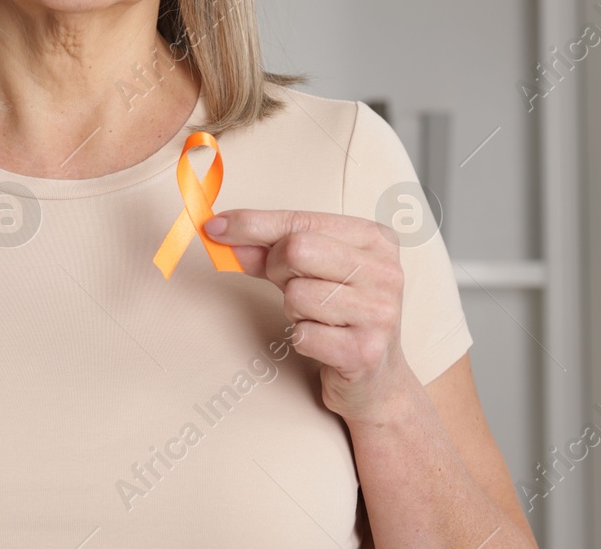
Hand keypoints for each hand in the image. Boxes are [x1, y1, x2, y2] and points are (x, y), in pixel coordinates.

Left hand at [204, 209, 417, 422]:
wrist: (377, 379)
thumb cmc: (340, 314)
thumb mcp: (311, 272)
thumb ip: (269, 250)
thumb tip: (223, 234)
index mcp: (375, 238)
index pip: (301, 221)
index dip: (253, 224)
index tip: (216, 227)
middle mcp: (384, 271)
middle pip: (297, 251)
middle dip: (277, 270)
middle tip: (290, 286)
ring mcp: (379, 312)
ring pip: (296, 296)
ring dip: (293, 310)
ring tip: (316, 318)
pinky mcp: (365, 351)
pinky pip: (303, 335)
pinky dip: (301, 339)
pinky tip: (323, 342)